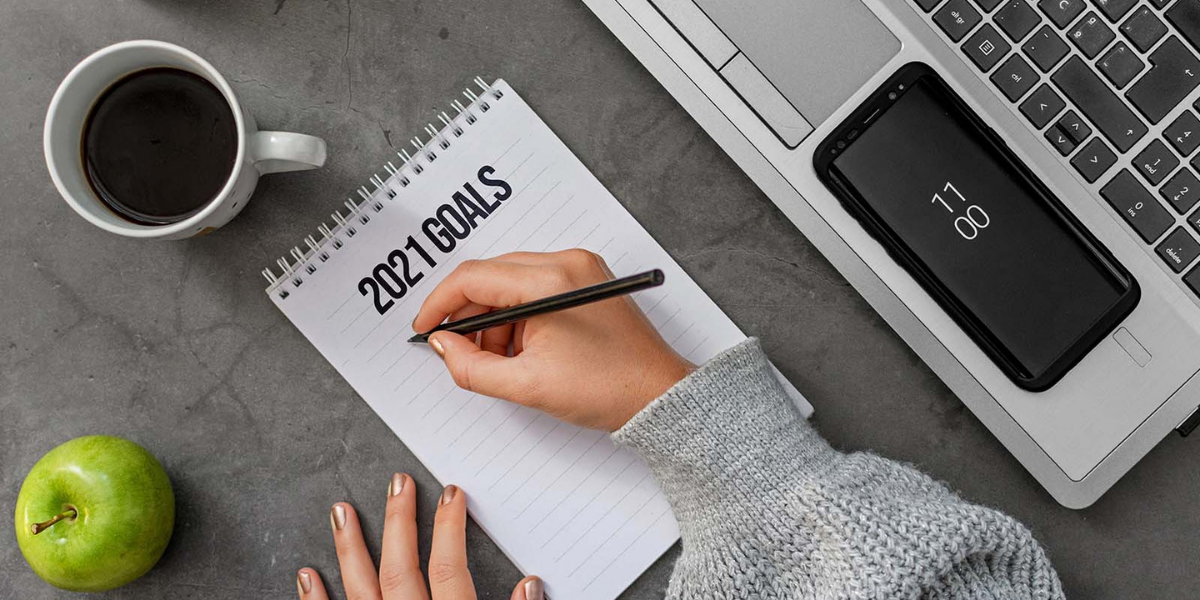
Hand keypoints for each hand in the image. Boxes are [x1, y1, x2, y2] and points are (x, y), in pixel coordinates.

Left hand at [296, 474, 541, 599]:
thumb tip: (532, 583)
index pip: (449, 569)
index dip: (451, 528)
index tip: (452, 494)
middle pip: (400, 569)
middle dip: (398, 521)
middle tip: (397, 482)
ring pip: (361, 590)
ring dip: (350, 548)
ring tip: (340, 511)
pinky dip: (315, 598)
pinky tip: (306, 574)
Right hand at [412, 249, 692, 431]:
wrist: (660, 396)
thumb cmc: (609, 389)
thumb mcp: (527, 386)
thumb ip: (472, 366)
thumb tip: (443, 346)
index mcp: (552, 280)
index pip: (474, 276)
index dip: (440, 303)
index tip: (425, 328)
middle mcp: (567, 262)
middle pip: (491, 276)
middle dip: (469, 316)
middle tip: (460, 352)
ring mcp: (579, 269)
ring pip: (510, 283)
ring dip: (494, 320)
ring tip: (502, 361)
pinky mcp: (587, 281)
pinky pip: (534, 289)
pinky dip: (518, 317)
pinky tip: (522, 350)